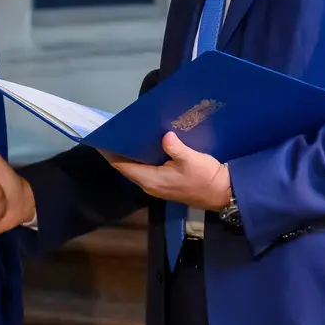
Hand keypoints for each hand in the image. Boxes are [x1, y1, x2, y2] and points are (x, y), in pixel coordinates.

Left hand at [100, 132, 230, 211]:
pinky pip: (147, 170)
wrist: (222, 193)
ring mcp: (157, 186)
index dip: (110, 154)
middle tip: (114, 132)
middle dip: (119, 152)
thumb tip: (164, 136)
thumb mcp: (191, 159)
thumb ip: (174, 147)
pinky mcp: (165, 184)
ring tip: (127, 135)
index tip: (102, 139)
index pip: (122, 166)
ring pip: (137, 169)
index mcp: (151, 180)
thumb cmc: (205, 177)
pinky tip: (147, 145)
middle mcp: (149, 185)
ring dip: (130, 155)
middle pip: (127, 167)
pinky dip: (142, 158)